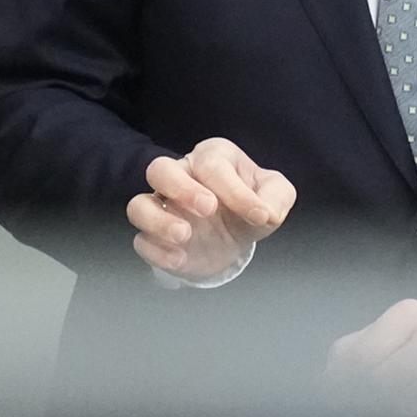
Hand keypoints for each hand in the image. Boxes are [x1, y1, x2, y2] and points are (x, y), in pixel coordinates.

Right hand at [126, 137, 295, 281]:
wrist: (235, 236)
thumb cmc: (251, 205)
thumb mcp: (275, 195)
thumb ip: (277, 196)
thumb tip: (266, 212)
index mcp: (212, 157)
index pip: (214, 166)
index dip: (237, 191)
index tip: (260, 215)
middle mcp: (181, 176)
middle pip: (160, 169)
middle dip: (182, 188)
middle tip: (209, 208)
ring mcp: (163, 207)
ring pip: (139, 204)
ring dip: (158, 221)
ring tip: (185, 235)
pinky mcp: (154, 237)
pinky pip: (140, 240)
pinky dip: (157, 251)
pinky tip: (181, 259)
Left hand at [324, 298, 416, 416]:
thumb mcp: (406, 318)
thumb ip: (367, 340)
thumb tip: (330, 373)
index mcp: (411, 316)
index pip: (362, 356)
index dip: (340, 378)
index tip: (328, 388)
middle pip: (375, 384)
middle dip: (355, 397)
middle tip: (342, 403)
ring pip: (393, 407)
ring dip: (374, 412)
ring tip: (365, 410)